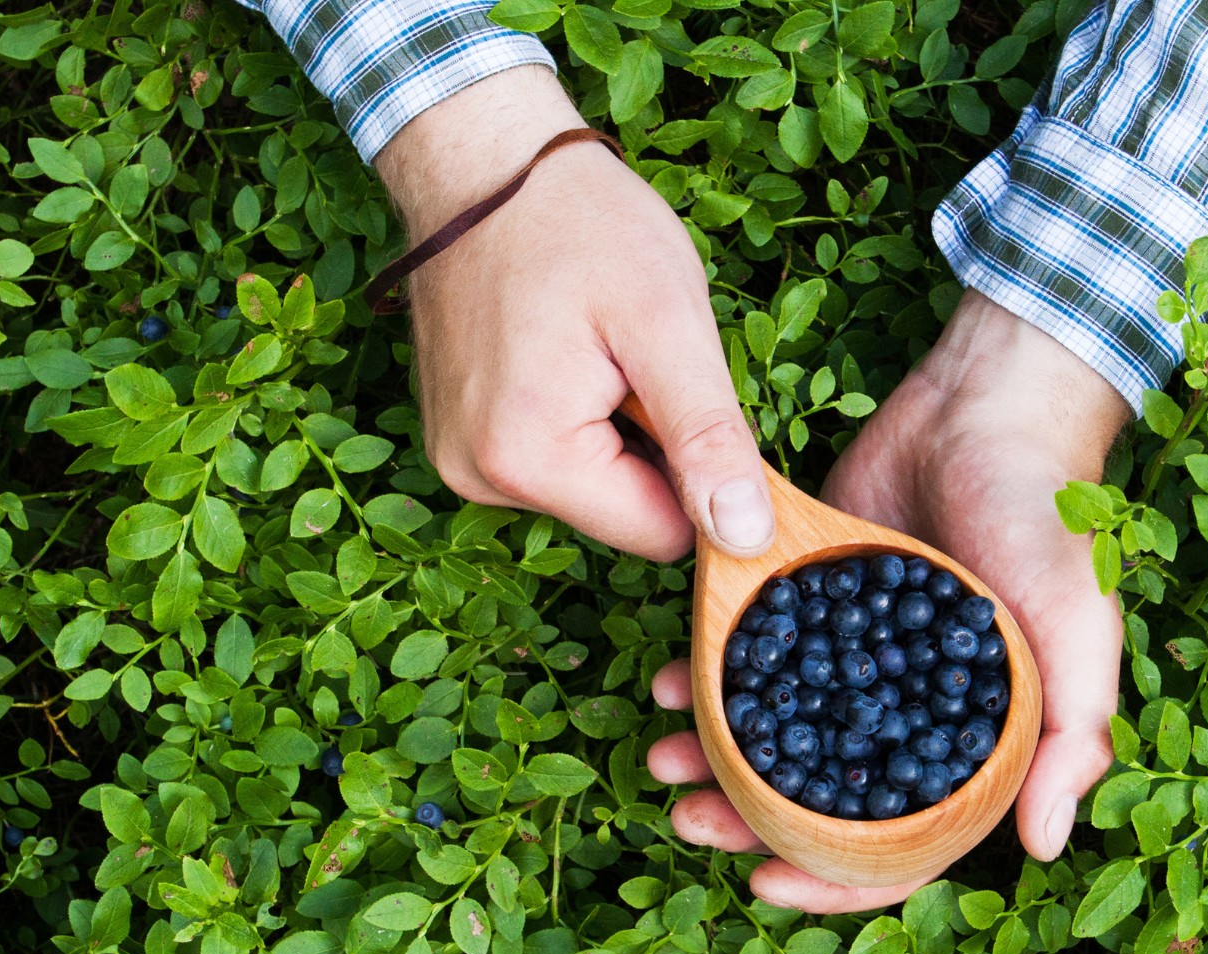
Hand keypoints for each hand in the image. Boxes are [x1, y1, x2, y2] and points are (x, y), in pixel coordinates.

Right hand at [375, 67, 773, 561]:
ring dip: (619, 429)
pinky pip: (554, 459)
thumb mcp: (667, 323)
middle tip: (639, 357)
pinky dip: (581, 417)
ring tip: (601, 346)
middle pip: (624, 514)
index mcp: (526, 460)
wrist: (482, 159)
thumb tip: (746, 540)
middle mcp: (478, 478)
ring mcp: (461, 460)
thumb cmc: (580, 223)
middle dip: (655, 446)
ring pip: (592, 488)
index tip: (693, 397)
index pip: (662, 535)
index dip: (703, 478)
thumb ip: (708, 438)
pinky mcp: (461, 438)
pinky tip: (573, 353)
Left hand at [647, 291, 1130, 911]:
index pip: (902, 844)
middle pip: (818, 799)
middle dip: (748, 820)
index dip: (836, 881)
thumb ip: (1075, 736)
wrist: (989, 405)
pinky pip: (753, 651)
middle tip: (689, 816)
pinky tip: (672, 677)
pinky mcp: (810, 595)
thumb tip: (1041, 846)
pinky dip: (710, 672)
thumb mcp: (1079, 629)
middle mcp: (904, 710)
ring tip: (663, 758)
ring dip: (715, 755)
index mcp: (970, 740)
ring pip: (773, 732)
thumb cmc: (1047, 522)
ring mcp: (851, 656)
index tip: (763, 885)